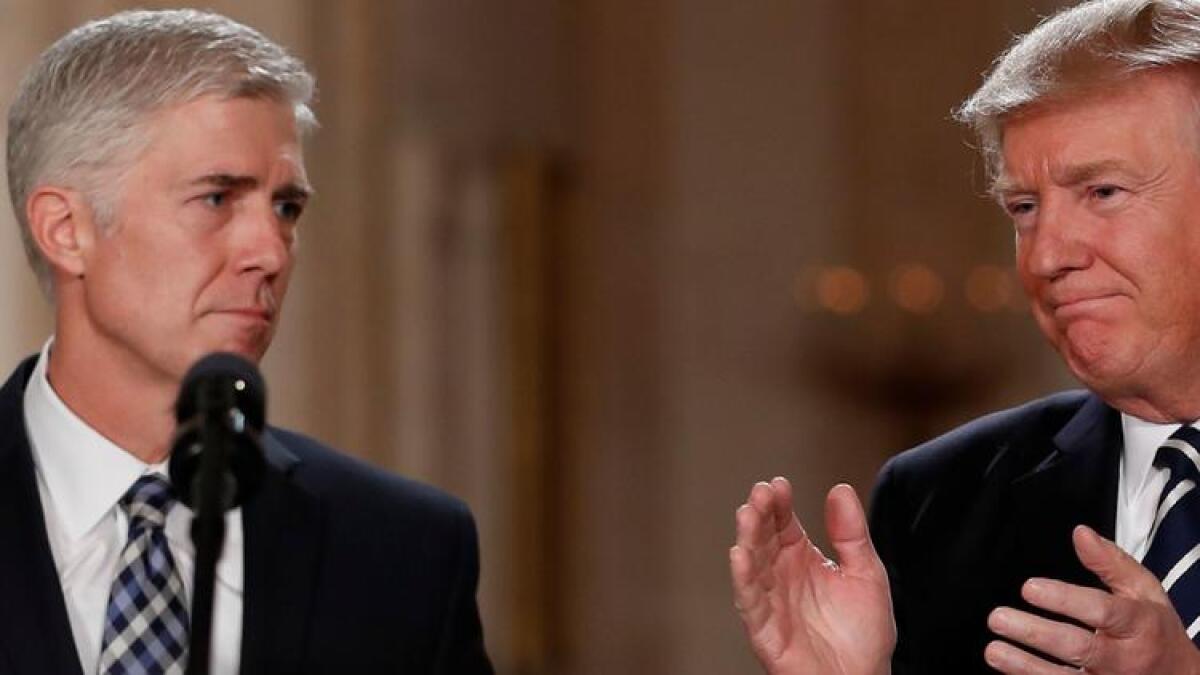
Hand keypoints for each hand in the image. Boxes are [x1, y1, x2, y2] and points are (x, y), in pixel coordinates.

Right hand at [730, 478, 894, 674]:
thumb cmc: (862, 636)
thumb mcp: (866, 573)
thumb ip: (851, 533)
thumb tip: (841, 490)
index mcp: (803, 560)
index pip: (784, 524)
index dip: (779, 503)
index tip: (778, 484)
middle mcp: (782, 577)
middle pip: (763, 538)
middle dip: (759, 514)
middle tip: (761, 493)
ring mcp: (771, 601)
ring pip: (751, 564)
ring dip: (747, 538)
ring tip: (748, 514)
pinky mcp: (765, 629)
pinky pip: (750, 601)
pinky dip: (743, 578)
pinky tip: (740, 555)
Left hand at [985, 525, 1199, 673]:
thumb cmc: (1154, 629)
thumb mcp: (1144, 591)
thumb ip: (1111, 562)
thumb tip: (1080, 533)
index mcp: (1138, 625)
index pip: (1102, 612)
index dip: (1064, 600)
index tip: (1029, 588)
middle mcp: (1124, 659)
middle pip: (1079, 648)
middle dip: (1036, 634)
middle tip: (998, 618)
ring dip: (1025, 667)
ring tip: (994, 651)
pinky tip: (1010, 672)